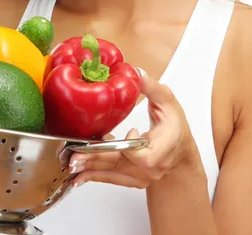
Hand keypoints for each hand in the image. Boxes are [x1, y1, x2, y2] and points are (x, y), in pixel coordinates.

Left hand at [68, 69, 194, 188]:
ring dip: (91, 169)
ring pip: (114, 173)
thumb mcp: (167, 101)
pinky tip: (79, 177)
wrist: (180, 149)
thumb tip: (136, 73)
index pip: (144, 156)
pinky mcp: (133, 180)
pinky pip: (112, 179)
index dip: (130, 147)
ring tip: (72, 165)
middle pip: (122, 164)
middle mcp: (153, 167)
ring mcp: (143, 176)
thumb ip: (152, 87)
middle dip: (97, 159)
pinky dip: (95, 175)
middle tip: (76, 155)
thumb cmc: (174, 125)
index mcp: (163, 147)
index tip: (126, 133)